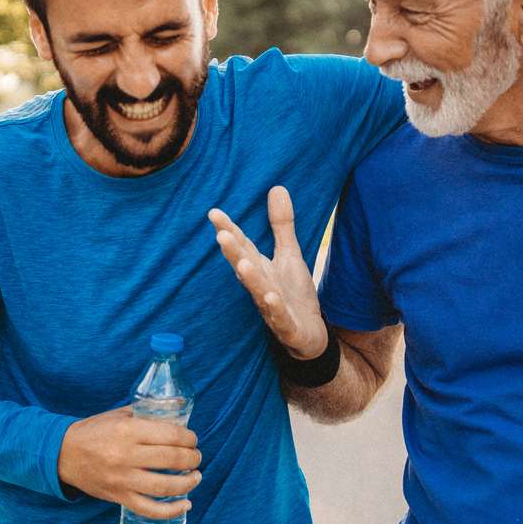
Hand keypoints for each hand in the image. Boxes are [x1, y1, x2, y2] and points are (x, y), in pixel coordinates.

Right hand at [57, 406, 201, 518]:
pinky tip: (186, 504)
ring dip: (188, 482)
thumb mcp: (120, 415)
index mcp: (128, 430)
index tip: (192, 439)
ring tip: (196, 476)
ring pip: (165, 486)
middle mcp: (126, 455)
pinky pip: (150, 509)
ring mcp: (123, 479)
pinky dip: (172, 510)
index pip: (171, 435)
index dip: (189, 438)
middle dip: (192, 458)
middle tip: (196, 457)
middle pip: (172, 459)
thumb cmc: (94, 431)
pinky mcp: (119, 497)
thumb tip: (179, 404)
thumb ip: (148, 411)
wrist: (63, 454)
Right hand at [207, 186, 327, 359]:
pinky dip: (274, 308)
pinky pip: (279, 316)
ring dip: (250, 279)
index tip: (214, 212)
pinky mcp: (286, 326)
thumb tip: (277, 187)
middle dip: (233, 253)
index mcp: (260, 268)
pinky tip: (270, 298)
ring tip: (241, 264)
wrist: (308, 336)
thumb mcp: (290, 255)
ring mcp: (271, 307)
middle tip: (220, 235)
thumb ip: (282, 224)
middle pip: (245, 266)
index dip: (229, 230)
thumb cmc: (293, 294)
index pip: (243, 246)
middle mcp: (261, 286)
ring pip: (258, 292)